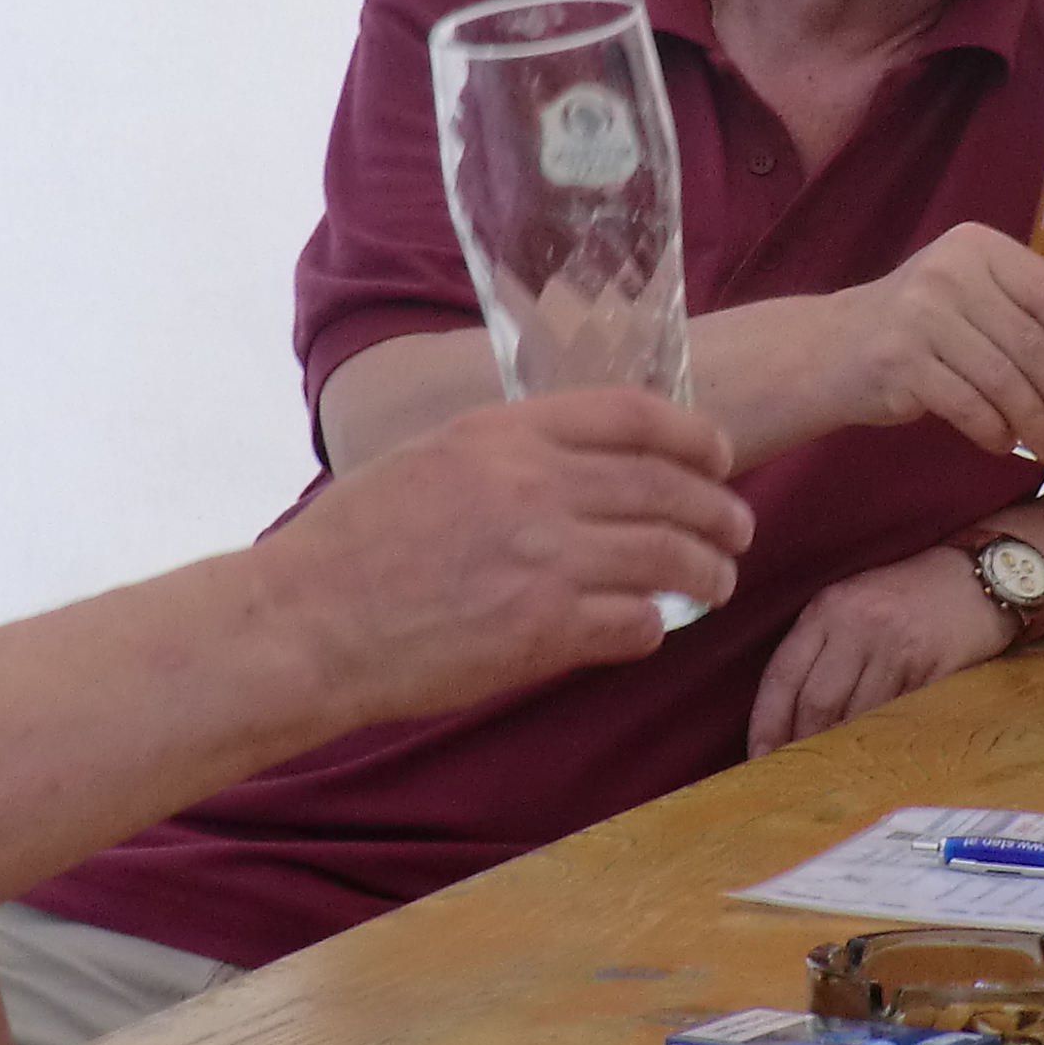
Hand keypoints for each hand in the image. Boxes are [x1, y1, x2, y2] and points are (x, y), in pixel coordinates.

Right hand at [276, 390, 749, 725]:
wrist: (306, 623)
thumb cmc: (353, 546)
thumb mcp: (430, 459)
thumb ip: (507, 454)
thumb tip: (576, 467)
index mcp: (504, 433)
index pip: (634, 415)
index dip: (693, 435)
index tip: (719, 455)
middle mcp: (535, 485)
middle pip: (668, 488)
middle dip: (719, 511)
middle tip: (737, 531)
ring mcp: (545, 558)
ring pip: (669, 557)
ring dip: (707, 572)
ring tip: (717, 582)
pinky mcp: (544, 629)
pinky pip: (637, 622)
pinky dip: (656, 626)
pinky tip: (650, 628)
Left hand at [746, 548, 1016, 756]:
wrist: (977, 579)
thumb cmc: (907, 595)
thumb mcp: (853, 603)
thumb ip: (820, 648)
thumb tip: (788, 718)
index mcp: (828, 608)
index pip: (782, 675)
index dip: (765, 724)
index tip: (756, 759)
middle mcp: (858, 625)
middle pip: (816, 702)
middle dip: (801, 746)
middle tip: (793, 778)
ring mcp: (897, 647)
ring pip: (854, 715)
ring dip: (839, 752)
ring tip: (830, 776)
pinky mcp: (933, 667)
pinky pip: (896, 716)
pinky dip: (880, 743)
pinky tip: (873, 760)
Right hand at [818, 222, 1043, 461]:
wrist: (832, 347)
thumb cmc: (918, 326)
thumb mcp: (965, 292)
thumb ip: (1016, 308)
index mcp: (975, 246)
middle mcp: (948, 273)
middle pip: (1029, 341)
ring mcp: (919, 316)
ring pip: (1002, 380)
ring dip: (1036, 421)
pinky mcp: (899, 362)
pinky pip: (966, 405)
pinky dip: (993, 430)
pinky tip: (1005, 443)